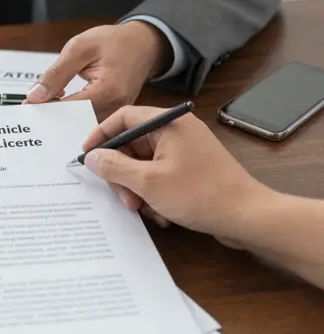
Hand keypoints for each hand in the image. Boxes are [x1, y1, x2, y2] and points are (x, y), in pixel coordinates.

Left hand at [25, 21, 170, 119]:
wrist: (143, 44)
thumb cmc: (115, 42)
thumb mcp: (80, 48)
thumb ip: (56, 73)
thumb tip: (36, 96)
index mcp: (108, 90)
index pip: (69, 108)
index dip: (46, 109)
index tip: (27, 108)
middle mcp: (115, 107)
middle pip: (75, 122)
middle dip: (52, 118)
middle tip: (31, 114)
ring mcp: (116, 114)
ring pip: (81, 125)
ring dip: (61, 119)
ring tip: (43, 111)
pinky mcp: (114, 114)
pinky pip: (89, 121)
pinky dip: (72, 116)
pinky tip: (58, 108)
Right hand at [80, 105, 268, 243]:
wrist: (246, 216)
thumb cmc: (201, 194)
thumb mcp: (148, 182)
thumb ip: (114, 167)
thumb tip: (92, 157)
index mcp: (168, 124)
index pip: (124, 117)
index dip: (101, 135)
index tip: (87, 156)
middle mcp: (177, 132)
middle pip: (132, 144)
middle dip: (122, 173)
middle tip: (122, 195)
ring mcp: (184, 151)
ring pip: (143, 165)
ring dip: (137, 189)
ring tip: (144, 208)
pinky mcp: (190, 169)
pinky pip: (158, 176)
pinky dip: (153, 194)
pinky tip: (161, 212)